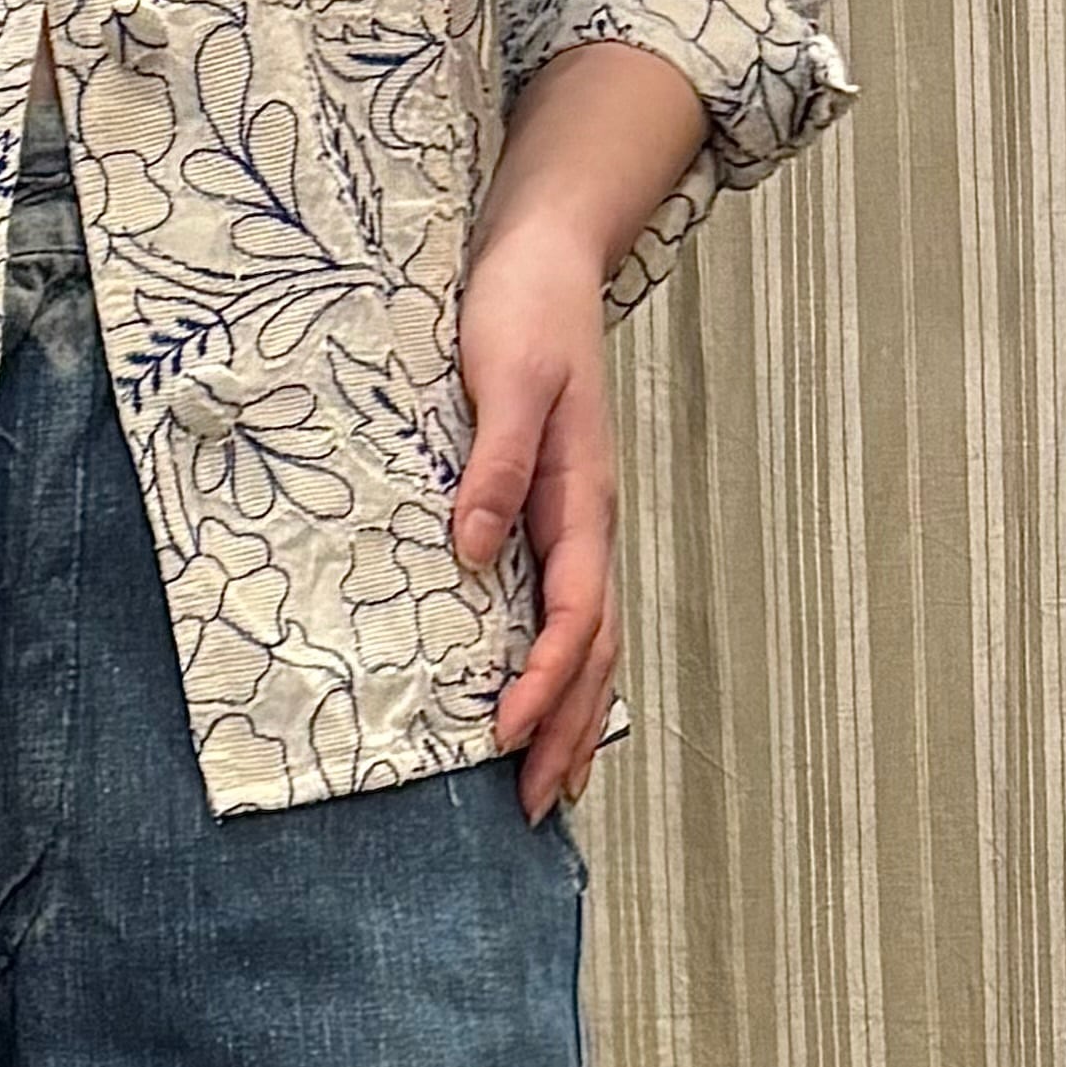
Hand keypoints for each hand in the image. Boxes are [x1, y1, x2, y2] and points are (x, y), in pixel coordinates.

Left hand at [454, 224, 621, 819]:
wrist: (544, 258)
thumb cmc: (523, 310)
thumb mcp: (505, 376)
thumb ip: (493, 465)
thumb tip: (472, 553)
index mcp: (582, 500)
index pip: (575, 615)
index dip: (544, 682)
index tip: (503, 736)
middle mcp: (587, 525)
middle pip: (594, 652)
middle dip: (568, 732)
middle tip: (539, 808)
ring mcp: (575, 525)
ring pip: (589, 642)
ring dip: (571, 717)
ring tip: (551, 786)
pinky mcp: (552, 517)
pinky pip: (568, 614)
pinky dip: (561, 673)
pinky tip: (537, 706)